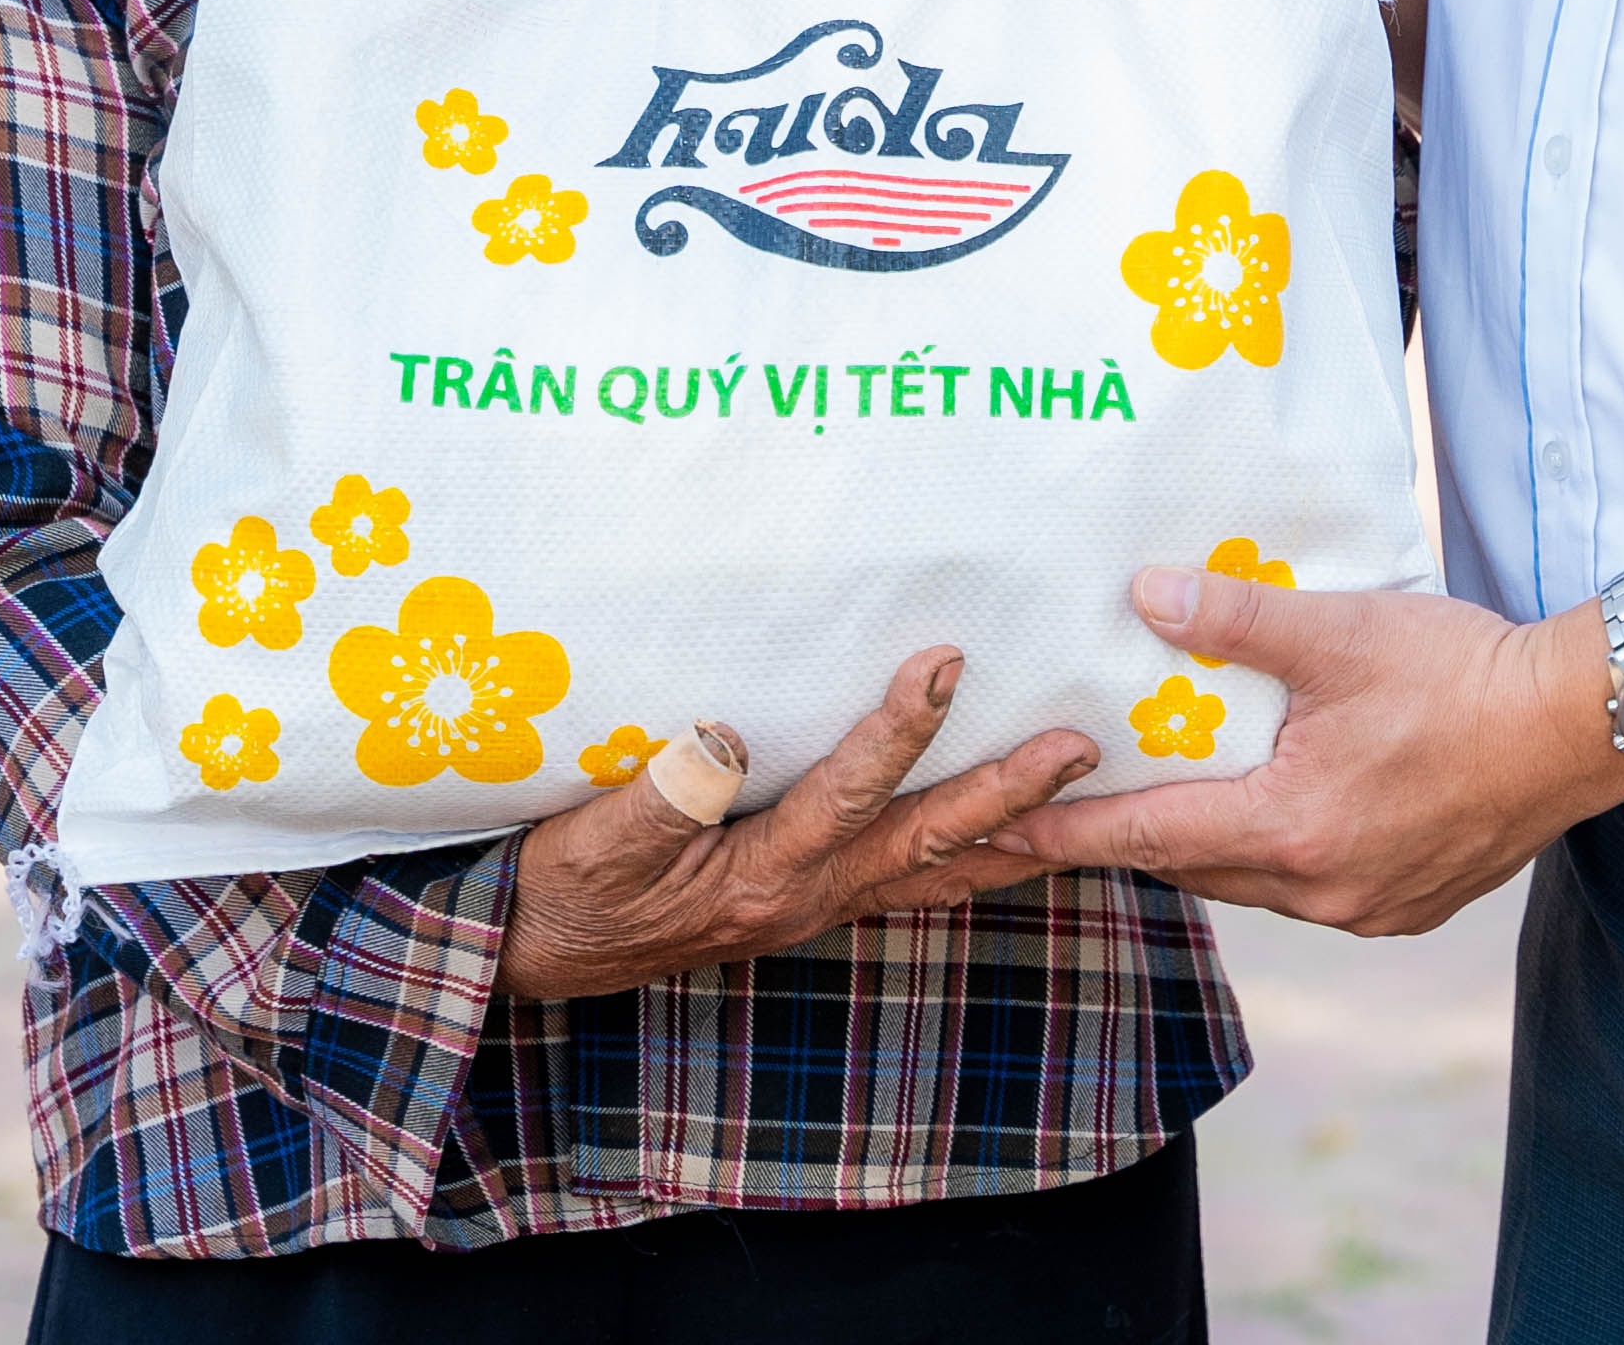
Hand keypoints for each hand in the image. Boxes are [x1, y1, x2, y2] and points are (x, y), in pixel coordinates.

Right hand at [499, 645, 1097, 1003]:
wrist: (538, 961)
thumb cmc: (564, 895)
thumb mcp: (592, 844)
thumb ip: (661, 794)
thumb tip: (724, 736)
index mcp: (761, 877)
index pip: (850, 795)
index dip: (900, 729)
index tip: (945, 662)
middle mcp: (807, 897)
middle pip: (928, 842)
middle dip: (1010, 794)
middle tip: (1081, 747)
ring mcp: (816, 904)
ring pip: (934, 869)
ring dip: (1012, 833)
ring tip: (1085, 796)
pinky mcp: (810, 899)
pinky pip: (912, 879)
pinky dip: (969, 856)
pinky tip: (1008, 835)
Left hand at [945, 567, 1623, 936]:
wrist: (1581, 723)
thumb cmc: (1465, 671)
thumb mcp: (1343, 632)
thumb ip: (1237, 619)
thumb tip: (1144, 595)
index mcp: (1294, 828)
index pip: (1149, 838)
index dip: (1069, 834)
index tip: (999, 834)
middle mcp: (1324, 889)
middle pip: (1196, 868)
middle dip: (1130, 842)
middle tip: (1064, 814)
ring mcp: (1371, 907)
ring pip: (1254, 881)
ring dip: (1207, 846)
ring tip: (1163, 802)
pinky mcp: (1409, 904)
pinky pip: (1313, 889)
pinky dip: (1275, 855)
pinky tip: (1273, 812)